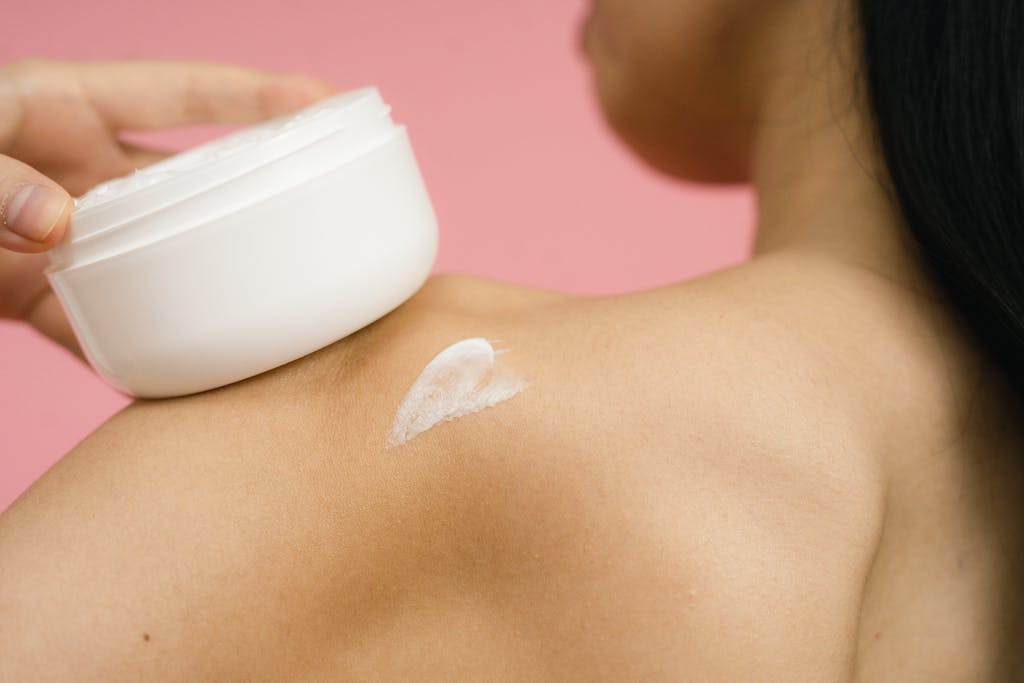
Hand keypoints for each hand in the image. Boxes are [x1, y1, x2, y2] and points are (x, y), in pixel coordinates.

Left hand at [0, 59, 337, 354]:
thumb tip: (54, 223)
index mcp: (69, 109)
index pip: (186, 95)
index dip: (261, 96)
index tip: (329, 105)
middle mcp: (85, 172)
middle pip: (194, 181)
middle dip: (257, 192)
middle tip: (324, 208)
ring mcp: (71, 237)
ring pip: (167, 258)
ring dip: (212, 280)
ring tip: (272, 300)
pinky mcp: (47, 297)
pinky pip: (114, 327)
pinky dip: (149, 352)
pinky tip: (192, 370)